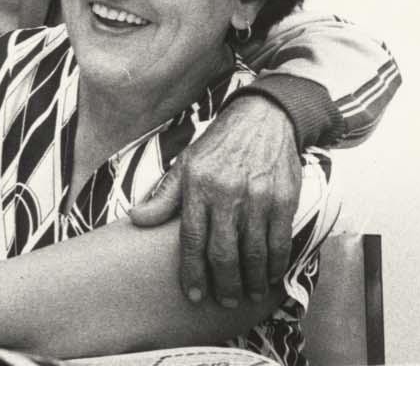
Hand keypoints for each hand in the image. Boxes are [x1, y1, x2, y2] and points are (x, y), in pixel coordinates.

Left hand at [129, 96, 300, 306]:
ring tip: (248, 295)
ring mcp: (258, 197)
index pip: (191, 239)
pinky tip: (270, 276)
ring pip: (254, 252)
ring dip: (251, 280)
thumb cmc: (219, 145)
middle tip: (224, 300)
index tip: (194, 295)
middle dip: (223, 283)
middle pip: (223, 252)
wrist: (264, 118)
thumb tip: (135, 218)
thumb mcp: (186, 164)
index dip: (192, 271)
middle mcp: (228, 194)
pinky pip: (280, 240)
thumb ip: (164, 196)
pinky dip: (276, 263)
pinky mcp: (284, 199)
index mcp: (198, 186)